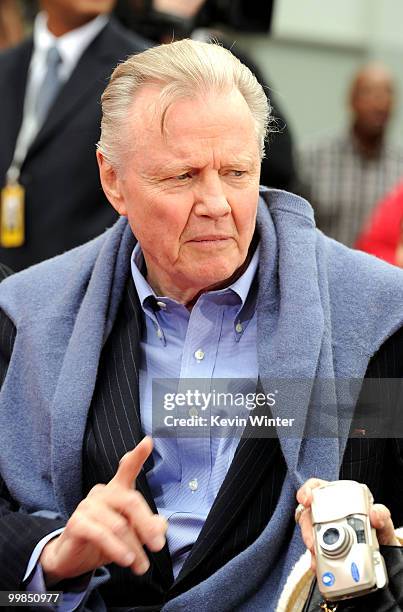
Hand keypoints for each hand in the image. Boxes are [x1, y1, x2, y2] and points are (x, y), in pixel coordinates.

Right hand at [40, 437, 166, 585]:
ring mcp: (88, 506)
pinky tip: (125, 559)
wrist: (72, 558)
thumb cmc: (104, 539)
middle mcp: (102, 492)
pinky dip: (117, 549)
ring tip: (141, 565)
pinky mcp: (77, 522)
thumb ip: (148, 526)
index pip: (127, 469)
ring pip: (119, 525)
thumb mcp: (131, 535)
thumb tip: (161, 525)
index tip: (148, 442)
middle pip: (131, 502)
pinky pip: (102, 534)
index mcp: (117, 490)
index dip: (138, 455)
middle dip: (147, 526)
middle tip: (158, 546)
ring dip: (134, 548)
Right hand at [296, 478, 400, 570]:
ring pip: (307, 533)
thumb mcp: (382, 520)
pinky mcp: (323, 548)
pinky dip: (313, 558)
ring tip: (315, 555)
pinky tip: (317, 564)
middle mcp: (327, 512)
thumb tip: (374, 514)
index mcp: (339, 499)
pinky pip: (313, 551)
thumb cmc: (378, 530)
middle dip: (306, 527)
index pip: (317, 488)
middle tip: (312, 540)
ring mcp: (323, 530)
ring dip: (309, 544)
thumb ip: (381, 514)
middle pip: (308, 513)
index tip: (305, 499)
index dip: (307, 491)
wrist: (382, 554)